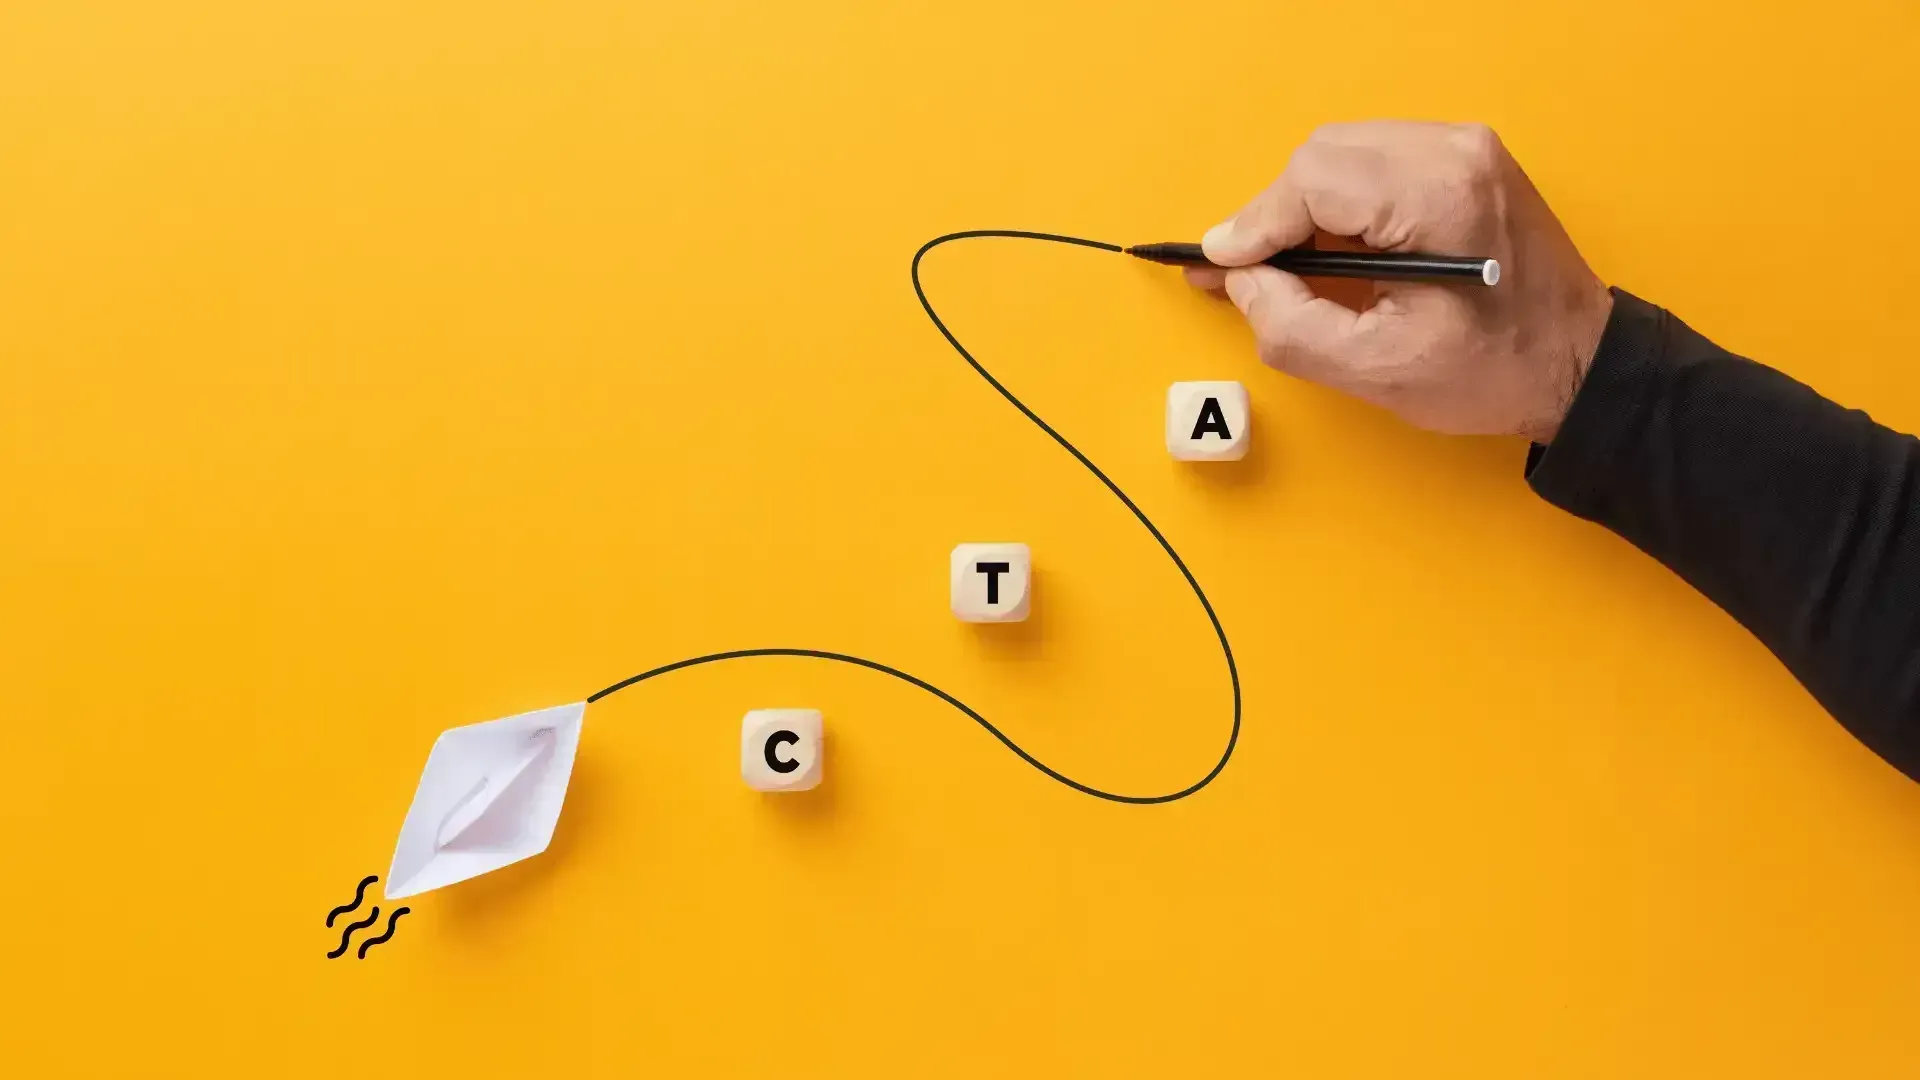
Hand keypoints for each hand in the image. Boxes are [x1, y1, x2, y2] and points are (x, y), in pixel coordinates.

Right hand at [1187, 121, 1612, 442]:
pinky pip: (1376, 161)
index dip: (1254, 225)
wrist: (1581, 365)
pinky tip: (1333, 248)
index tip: (1218, 265)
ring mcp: (1465, 149)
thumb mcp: (1377, 370)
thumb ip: (1291, 325)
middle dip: (1276, 215)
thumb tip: (1242, 280)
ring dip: (1306, 207)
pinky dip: (1341, 202)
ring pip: (1344, 153)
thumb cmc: (1496, 372)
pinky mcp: (1466, 161)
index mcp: (1438, 196)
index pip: (1311, 181)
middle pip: (1323, 156)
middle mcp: (1454, 153)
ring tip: (1285, 264)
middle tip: (1246, 272)